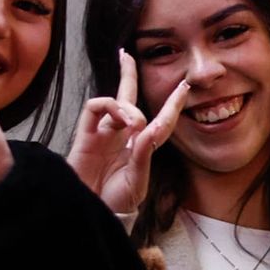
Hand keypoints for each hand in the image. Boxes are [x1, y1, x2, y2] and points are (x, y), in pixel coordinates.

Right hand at [66, 49, 189, 213]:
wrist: (91, 214)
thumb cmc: (116, 203)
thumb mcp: (137, 181)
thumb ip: (144, 154)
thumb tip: (151, 126)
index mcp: (140, 146)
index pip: (160, 120)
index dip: (172, 103)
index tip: (183, 85)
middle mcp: (122, 136)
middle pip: (127, 96)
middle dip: (127, 73)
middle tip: (126, 54)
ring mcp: (103, 134)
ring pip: (115, 101)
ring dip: (128, 107)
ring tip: (134, 124)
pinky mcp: (85, 136)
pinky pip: (95, 108)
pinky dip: (110, 107)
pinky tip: (120, 119)